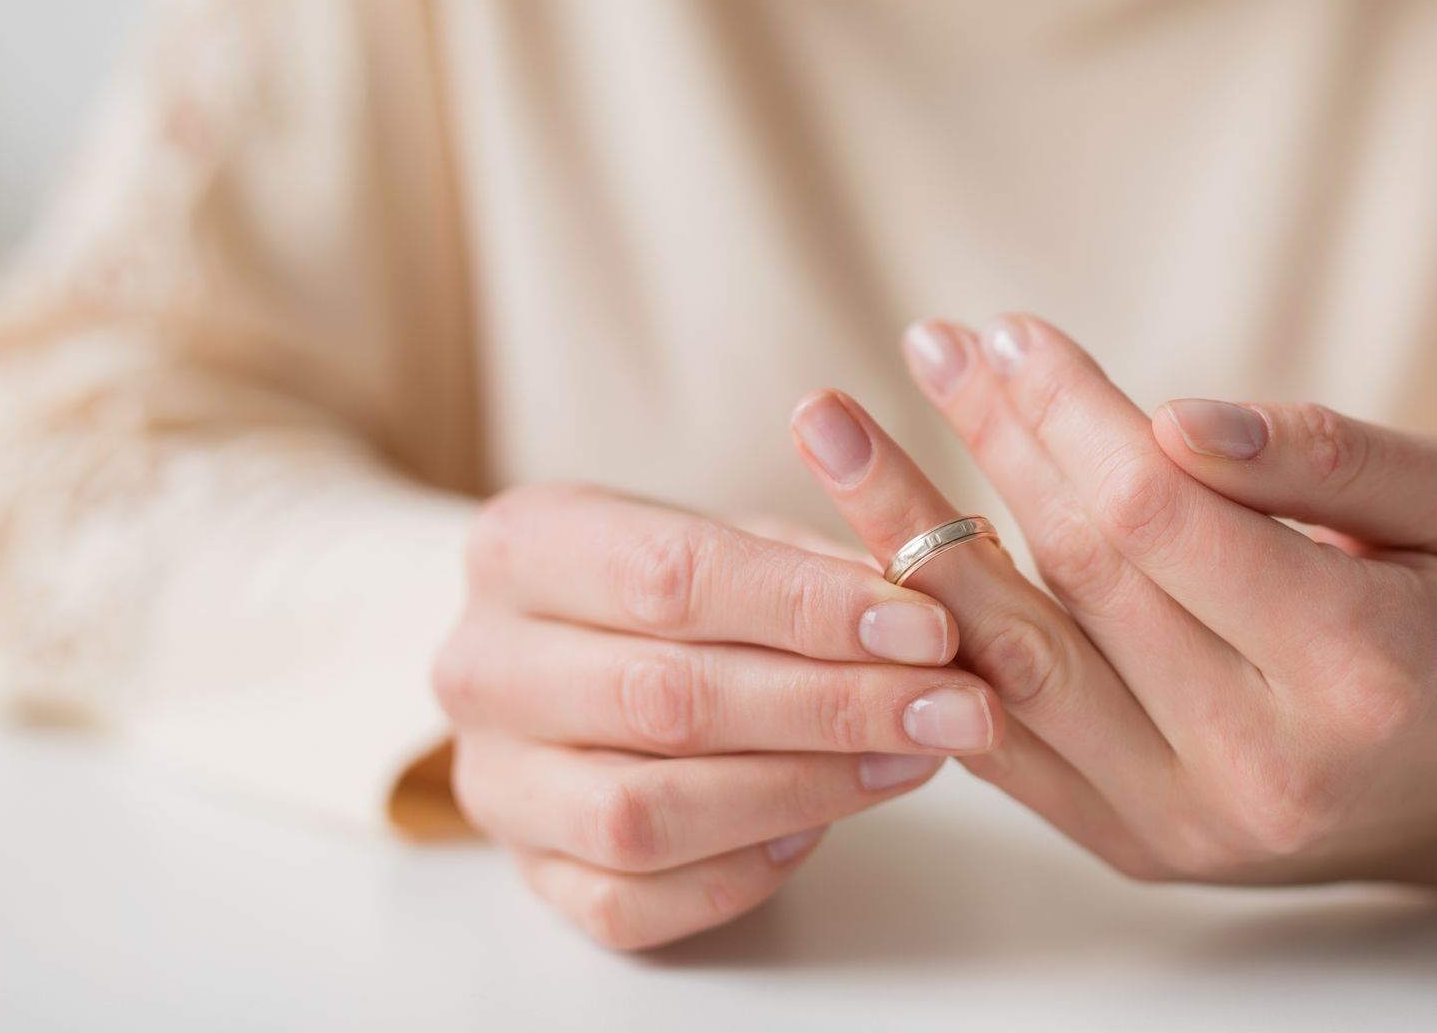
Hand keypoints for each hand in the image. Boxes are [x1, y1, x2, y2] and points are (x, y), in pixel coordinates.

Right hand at [431, 485, 1003, 948]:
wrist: (562, 651)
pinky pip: (632, 901)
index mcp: (522, 544)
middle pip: (667, 698)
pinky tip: (820, 823)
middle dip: (834, 706)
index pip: (674, 575)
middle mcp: (482, 663)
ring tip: (909, 759)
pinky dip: (742, 870)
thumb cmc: (666, 586)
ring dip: (802, 790)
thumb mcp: (729, 536)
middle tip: (954, 708)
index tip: (928, 629)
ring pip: (645, 813)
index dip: (813, 608)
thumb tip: (926, 617)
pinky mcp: (527, 871)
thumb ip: (814, 566)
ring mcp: (495, 780)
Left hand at [791, 315, 1436, 888]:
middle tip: (933, 345)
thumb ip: (1326, 454)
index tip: (1011, 330)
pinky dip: (931, 637)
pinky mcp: (1127, 843)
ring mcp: (1181, 822)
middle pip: (1081, 578)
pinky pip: (998, 733)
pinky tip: (879, 547)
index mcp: (1361, 671)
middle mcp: (1261, 766)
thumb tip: (1177, 420)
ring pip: (1010, 662)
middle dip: (996, 445)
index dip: (1073, 415)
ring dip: (913, 536)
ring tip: (841, 432)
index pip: (1167, 520)